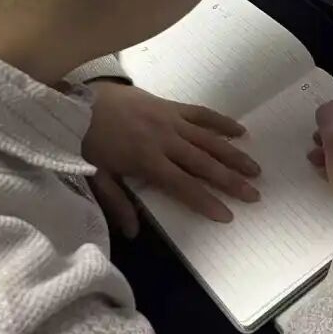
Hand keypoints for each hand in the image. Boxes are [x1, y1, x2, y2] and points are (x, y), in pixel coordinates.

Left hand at [83, 82, 260, 237]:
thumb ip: (116, 203)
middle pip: (204, 163)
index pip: (184, 185)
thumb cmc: (86, 140)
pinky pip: (200, 113)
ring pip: (208, 140)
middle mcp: (165, 140)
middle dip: (231, 181)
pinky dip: (220, 122)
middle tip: (254, 194)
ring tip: (255, 169)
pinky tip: (239, 131)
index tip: (228, 214)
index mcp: (147, 161)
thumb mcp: (97, 176)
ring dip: (233, 155)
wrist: (78, 100)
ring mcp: (170, 120)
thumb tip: (133, 233)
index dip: (206, 201)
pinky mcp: (170, 105)